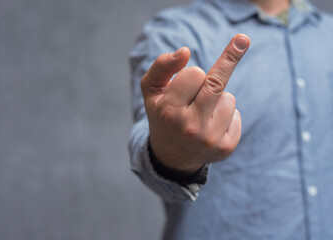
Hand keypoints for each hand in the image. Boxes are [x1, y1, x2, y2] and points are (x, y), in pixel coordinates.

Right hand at [141, 34, 249, 174]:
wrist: (171, 155)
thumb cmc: (162, 115)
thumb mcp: (152, 90)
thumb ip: (162, 66)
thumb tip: (185, 51)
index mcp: (169, 111)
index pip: (194, 74)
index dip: (193, 73)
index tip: (200, 66)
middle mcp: (190, 127)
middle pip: (217, 83)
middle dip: (228, 60)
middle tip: (243, 39)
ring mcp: (210, 140)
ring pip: (229, 99)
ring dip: (217, 99)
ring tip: (201, 113)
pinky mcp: (226, 148)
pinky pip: (236, 115)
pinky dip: (226, 116)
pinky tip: (211, 127)